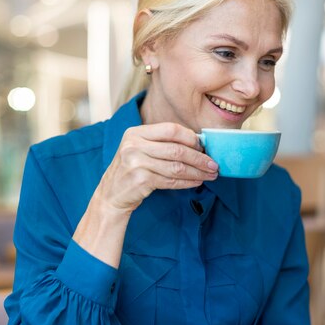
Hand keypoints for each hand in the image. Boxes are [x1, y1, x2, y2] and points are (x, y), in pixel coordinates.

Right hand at [96, 122, 217, 213]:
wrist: (111, 194)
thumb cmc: (132, 170)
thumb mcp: (140, 149)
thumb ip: (162, 143)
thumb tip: (199, 143)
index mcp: (136, 132)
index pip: (171, 129)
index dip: (191, 138)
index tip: (204, 147)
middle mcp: (134, 145)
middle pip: (177, 149)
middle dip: (200, 158)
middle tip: (214, 164)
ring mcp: (136, 163)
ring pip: (177, 167)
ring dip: (197, 171)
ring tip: (210, 174)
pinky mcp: (140, 180)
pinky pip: (171, 181)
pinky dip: (188, 182)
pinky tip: (197, 181)